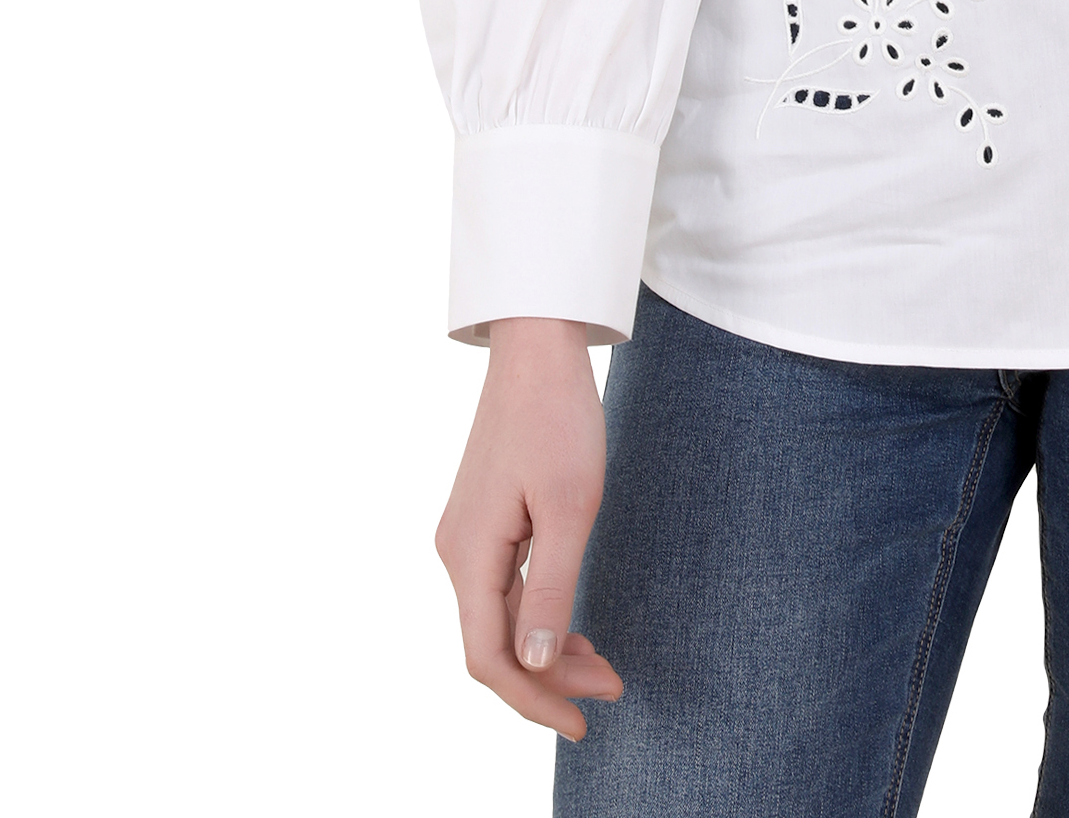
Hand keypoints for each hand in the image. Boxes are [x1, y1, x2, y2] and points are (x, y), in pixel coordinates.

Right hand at [434, 317, 623, 741]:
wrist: (538, 347)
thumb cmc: (559, 418)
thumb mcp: (569, 507)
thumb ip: (553, 587)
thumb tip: (537, 664)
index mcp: (470, 554)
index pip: (489, 658)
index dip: (533, 700)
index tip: (583, 722)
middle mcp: (456, 551)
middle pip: (493, 645)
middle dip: (549, 679)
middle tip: (612, 689)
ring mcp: (467, 535)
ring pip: (500, 619)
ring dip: (548, 649)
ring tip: (603, 666)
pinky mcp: (483, 520)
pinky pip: (504, 589)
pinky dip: (540, 615)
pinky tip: (575, 624)